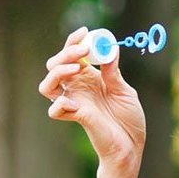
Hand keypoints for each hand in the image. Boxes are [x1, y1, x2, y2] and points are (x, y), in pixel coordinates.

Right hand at [37, 26, 146, 172]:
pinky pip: (55, 110)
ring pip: (46, 86)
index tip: (84, 32)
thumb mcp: (124, 90)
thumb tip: (109, 48)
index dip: (73, 41)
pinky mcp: (75, 117)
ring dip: (57, 73)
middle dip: (66, 53)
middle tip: (83, 52)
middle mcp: (77, 88)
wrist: (132, 145)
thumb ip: (113, 71)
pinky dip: (60, 103)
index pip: (72, 54)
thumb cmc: (129, 118)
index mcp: (88, 77)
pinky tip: (74, 103)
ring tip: (75, 69)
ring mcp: (74, 103)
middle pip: (55, 65)